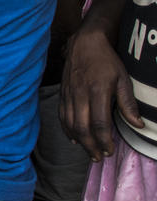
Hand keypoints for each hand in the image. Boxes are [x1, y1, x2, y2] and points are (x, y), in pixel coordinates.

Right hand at [60, 25, 144, 160]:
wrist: (84, 43)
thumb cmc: (106, 61)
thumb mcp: (123, 79)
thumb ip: (128, 103)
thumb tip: (137, 125)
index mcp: (97, 91)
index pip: (99, 123)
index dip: (104, 141)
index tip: (110, 151)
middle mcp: (80, 94)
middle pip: (82, 127)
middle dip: (91, 146)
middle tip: (98, 158)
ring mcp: (69, 94)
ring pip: (70, 123)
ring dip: (79, 141)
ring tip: (88, 152)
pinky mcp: (62, 92)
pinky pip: (62, 115)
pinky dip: (67, 129)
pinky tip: (74, 138)